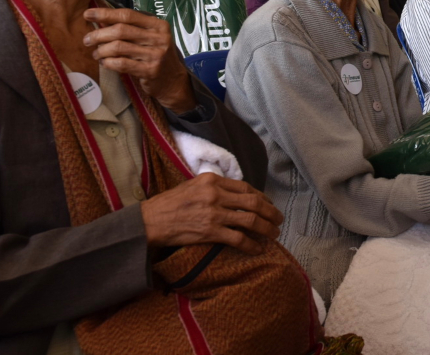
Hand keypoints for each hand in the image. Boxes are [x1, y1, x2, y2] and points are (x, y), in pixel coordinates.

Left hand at [84, 7, 196, 111]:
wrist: (173, 80)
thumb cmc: (157, 55)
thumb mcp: (151, 37)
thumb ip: (132, 27)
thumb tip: (102, 19)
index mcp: (159, 25)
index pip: (128, 15)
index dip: (105, 13)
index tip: (88, 14)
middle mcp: (159, 38)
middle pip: (121, 30)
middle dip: (99, 34)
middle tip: (87, 40)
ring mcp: (156, 54)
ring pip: (119, 47)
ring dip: (102, 50)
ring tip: (96, 53)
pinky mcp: (150, 70)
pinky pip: (122, 63)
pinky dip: (109, 62)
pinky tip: (105, 62)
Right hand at [140, 173, 282, 254]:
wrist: (150, 221)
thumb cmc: (169, 204)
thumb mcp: (193, 185)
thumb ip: (214, 187)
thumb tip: (235, 195)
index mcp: (212, 180)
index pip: (246, 187)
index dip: (261, 197)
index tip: (268, 204)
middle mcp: (216, 194)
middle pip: (253, 203)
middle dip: (271, 212)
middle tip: (279, 219)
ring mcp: (214, 213)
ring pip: (251, 220)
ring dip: (267, 228)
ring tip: (274, 234)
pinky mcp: (210, 232)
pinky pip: (239, 239)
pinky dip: (252, 245)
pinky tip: (259, 249)